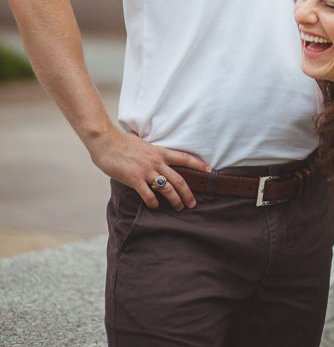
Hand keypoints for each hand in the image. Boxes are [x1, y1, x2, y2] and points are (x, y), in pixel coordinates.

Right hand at [87, 127, 210, 211]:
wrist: (107, 143)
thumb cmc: (123, 143)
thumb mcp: (143, 143)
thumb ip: (152, 151)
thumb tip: (155, 153)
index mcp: (160, 151)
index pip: (184, 158)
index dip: (198, 165)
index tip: (209, 170)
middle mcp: (156, 161)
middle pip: (178, 178)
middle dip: (188, 193)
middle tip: (192, 203)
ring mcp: (146, 171)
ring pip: (167, 188)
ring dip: (174, 200)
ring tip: (178, 208)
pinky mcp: (134, 179)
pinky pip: (148, 194)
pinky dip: (154, 202)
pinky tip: (155, 206)